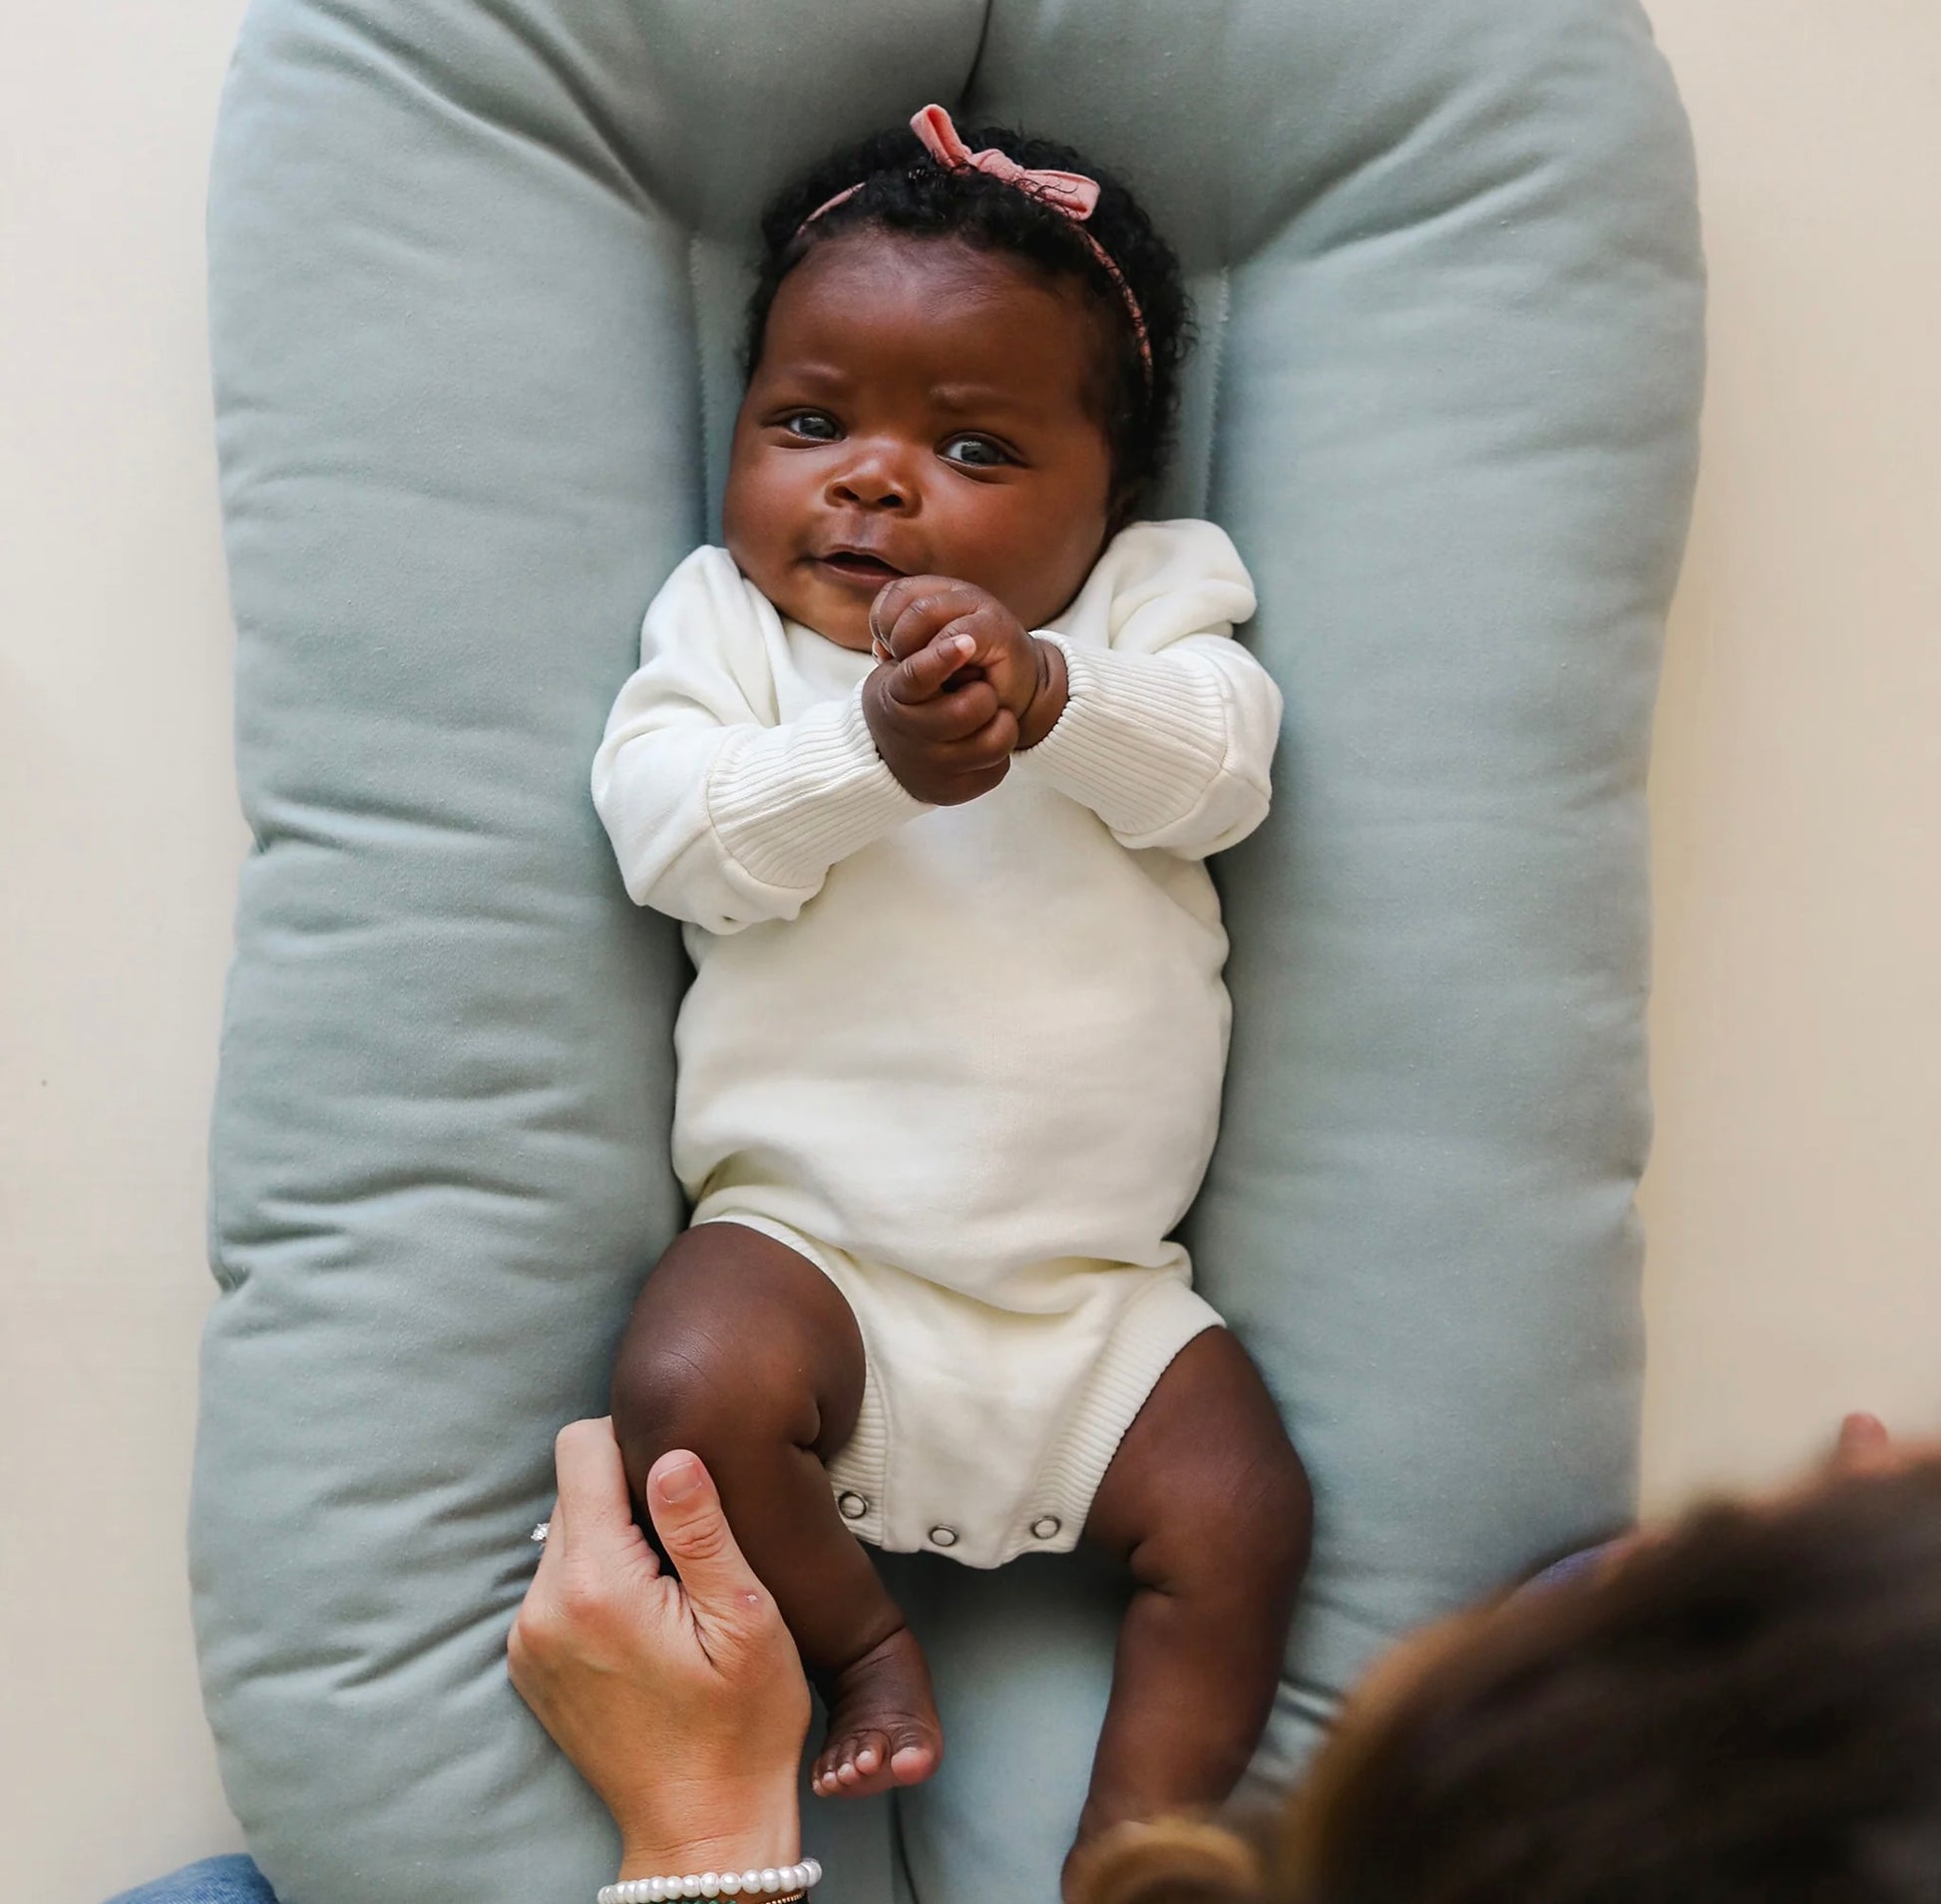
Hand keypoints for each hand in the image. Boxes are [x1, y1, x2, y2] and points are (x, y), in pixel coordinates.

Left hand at [508, 1422, 809, 1879]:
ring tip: (674, 1583)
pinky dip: (599, 1579)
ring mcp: (528, 1640)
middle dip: (628, 1493)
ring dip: (614, 1538)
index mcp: (595, 1584)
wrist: (703, 1826)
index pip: (580, 1448)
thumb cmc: (742, 1724)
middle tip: (691, 1540)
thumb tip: (671, 1451)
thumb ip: (701, 1529)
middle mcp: (542, 1607)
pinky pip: (557, 1583)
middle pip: (571, 1488)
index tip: (685, 1477)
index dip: (635, 1440)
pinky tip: (649, 1617)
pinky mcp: (530, 1664)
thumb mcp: (744, 1618)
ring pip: (565, 1534)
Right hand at [862, 611, 1017, 806]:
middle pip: (969, 710)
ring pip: (994, 742)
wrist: (886, 757)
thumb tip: (960, 638)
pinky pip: (998, 767)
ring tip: (989, 713)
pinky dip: (997, 748)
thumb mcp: (896, 671)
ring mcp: (934, 767)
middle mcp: (912, 736)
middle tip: (978, 687)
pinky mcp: (955, 791)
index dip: (943, 658)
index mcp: (895, 695)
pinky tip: (982, 738)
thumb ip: (918, 649)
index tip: (967, 641)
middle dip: (983, 692)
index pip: (917, 677)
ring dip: (1000, 721)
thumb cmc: (902, 699)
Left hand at [870, 576, 1068, 753]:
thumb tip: (879, 649)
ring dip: (915, 650)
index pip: (893, 594)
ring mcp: (979, 605)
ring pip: (922, 612)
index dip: (882, 624)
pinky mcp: (997, 628)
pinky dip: (943, 658)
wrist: (1018, 693)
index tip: (892, 655)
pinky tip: (949, 676)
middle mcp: (958, 592)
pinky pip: (956, 636)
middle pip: (904, 600)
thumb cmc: (970, 680)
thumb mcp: (930, 663)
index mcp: (938, 594)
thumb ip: (905, 651)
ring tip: (929, 674)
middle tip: (908, 669)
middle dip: (896, 640)